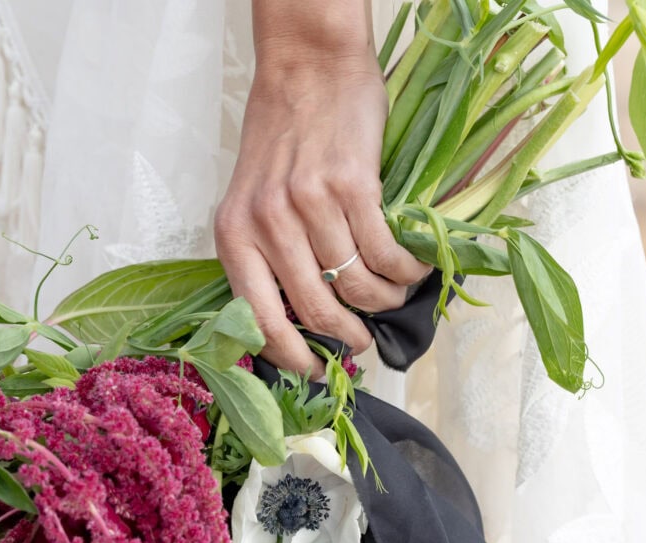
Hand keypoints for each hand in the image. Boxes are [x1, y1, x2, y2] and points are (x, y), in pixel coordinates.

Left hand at [215, 3, 428, 376]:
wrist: (308, 68)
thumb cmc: (281, 133)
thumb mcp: (251, 196)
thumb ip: (266, 251)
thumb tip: (302, 314)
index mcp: (234, 232)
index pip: (258, 317)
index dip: (290, 355)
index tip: (315, 371)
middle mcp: (267, 222)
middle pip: (317, 308)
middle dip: (348, 336)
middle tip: (365, 341)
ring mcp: (310, 204)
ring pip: (357, 284)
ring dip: (384, 302)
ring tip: (393, 298)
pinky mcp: (352, 186)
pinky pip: (385, 251)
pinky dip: (405, 270)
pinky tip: (412, 269)